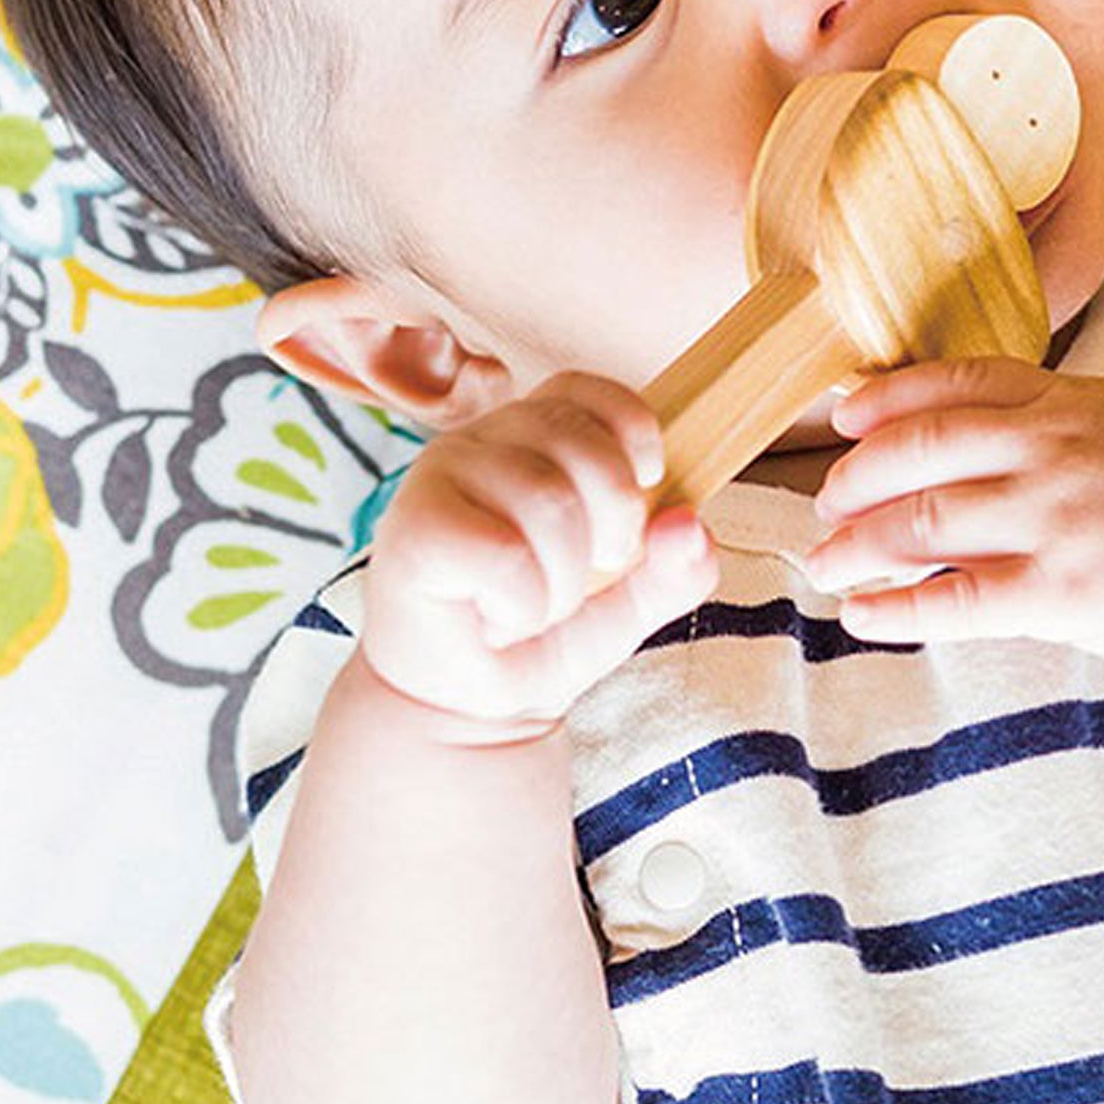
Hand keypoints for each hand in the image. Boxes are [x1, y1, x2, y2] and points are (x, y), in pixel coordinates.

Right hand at [359, 370, 717, 739]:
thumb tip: (689, 524)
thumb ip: (677, 568)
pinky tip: (498, 618)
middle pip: (585, 447)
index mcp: (531, 434)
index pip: (588, 392)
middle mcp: (482, 439)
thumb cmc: (540, 635)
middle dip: (613, 529)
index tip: (641, 493)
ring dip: (563, 583)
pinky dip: (522, 605)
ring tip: (534, 605)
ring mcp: (441, 476)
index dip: (631, 435)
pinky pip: (504, 552)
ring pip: (549, 501)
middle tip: (583, 578)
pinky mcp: (414, 528)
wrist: (460, 710)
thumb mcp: (631, 603)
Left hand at [799, 358, 1103, 663]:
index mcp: (1066, 399)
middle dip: (855, 479)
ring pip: (921, 523)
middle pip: (918, 450)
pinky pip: (955, 602)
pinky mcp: (1062, 592)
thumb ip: (1048, 418)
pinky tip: (862, 615)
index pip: (951, 384)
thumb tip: (958, 433)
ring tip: (826, 564)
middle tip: (826, 504)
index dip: (884, 399)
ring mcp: (1054, 519)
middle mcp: (1052, 448)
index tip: (844, 419)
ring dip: (857, 545)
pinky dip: (895, 609)